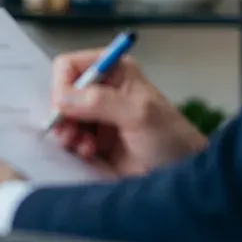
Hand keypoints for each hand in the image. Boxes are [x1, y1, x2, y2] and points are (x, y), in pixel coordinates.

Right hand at [46, 49, 206, 176]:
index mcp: (114, 70)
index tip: (61, 109)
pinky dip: (74, 146)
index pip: (70, 65)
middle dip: (62, 113)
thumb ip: (100, 102)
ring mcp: (97, 116)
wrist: (180, 175)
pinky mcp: (95, 140)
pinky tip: (89, 153)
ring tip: (82, 145)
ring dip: (67, 132)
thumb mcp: (138, 114)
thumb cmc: (169, 138)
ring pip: (63, 117)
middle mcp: (103, 89)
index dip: (62, 86)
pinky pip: (70, 138)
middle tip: (68, 133)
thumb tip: (62, 99)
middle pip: (62, 93)